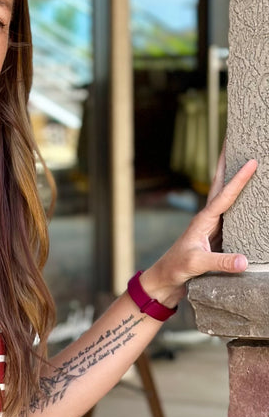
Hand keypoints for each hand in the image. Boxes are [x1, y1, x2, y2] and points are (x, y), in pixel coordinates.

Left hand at [140, 152, 256, 305]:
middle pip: (220, 184)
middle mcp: (208, 218)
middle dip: (227, 161)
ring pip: (226, 196)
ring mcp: (212, 225)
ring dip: (234, 176)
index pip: (224, 195)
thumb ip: (221, 262)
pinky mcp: (216, 235)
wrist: (165, 279)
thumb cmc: (176, 268)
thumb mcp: (198, 265)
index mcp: (203, 219)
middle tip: (235, 137)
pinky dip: (239, 199)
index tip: (252, 161)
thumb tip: (244, 261)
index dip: (238, 179)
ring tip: (245, 157)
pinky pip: (230, 212)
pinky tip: (249, 195)